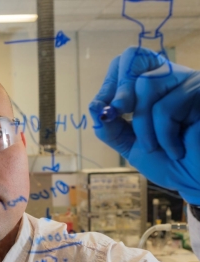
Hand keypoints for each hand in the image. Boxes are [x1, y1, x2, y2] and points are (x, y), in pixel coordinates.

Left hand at [89, 47, 199, 204]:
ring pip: (146, 86)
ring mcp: (187, 81)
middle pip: (133, 58)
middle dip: (119, 89)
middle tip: (117, 112)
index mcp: (151, 84)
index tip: (103, 109)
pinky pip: (165, 108)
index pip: (127, 61)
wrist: (196, 179)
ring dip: (142, 126)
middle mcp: (169, 76)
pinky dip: (163, 136)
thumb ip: (111, 128)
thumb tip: (94, 107)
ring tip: (154, 147)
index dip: (110, 82)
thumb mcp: (130, 145)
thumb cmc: (167, 161)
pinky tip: (176, 149)